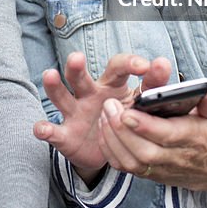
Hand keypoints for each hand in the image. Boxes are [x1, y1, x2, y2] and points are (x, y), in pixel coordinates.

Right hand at [33, 52, 170, 178]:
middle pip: (80, 76)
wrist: (108, 149)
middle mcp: (88, 93)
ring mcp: (74, 112)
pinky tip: (41, 128)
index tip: (144, 66)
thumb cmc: (124, 116)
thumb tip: (165, 64)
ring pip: (61, 96)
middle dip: (76, 66)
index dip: (129, 63)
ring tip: (50, 75)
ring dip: (55, 86)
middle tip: (77, 58)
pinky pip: (53, 131)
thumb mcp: (139, 102)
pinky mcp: (65, 134)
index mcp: (111, 84)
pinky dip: (45, 129)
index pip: (117, 67)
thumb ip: (152, 85)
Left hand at [96, 86, 206, 190]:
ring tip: (104, 114)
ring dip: (113, 138)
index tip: (128, 112)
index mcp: (192, 138)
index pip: (167, 135)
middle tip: (109, 106)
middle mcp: (174, 157)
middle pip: (144, 151)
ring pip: (131, 161)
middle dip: (123, 130)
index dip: (146, 126)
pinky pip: (124, 167)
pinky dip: (110, 149)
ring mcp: (159, 168)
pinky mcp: (147, 173)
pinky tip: (104, 128)